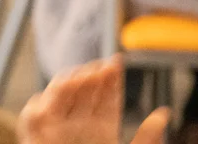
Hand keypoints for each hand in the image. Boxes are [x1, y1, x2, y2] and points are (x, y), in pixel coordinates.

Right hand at [17, 56, 169, 143]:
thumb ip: (148, 138)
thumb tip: (165, 113)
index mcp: (101, 131)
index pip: (105, 98)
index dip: (110, 80)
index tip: (118, 61)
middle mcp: (78, 128)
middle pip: (83, 93)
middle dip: (92, 75)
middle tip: (104, 66)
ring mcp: (56, 131)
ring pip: (59, 97)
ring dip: (70, 82)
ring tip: (87, 74)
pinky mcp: (36, 138)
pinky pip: (33, 114)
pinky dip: (44, 100)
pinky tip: (62, 87)